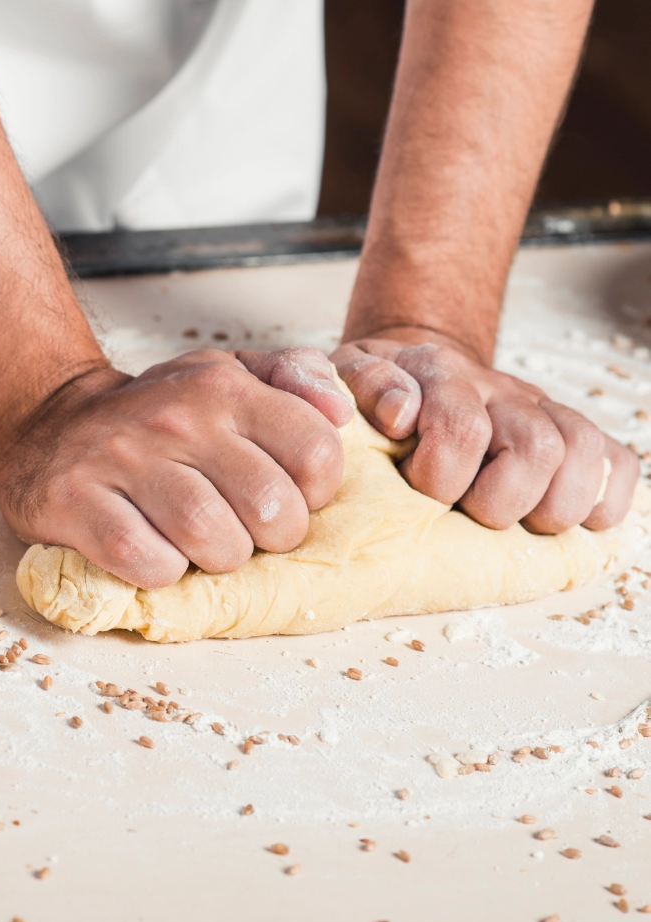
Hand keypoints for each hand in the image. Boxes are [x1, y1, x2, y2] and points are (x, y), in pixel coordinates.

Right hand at [0, 348, 352, 589]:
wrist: (54, 421)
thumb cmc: (160, 413)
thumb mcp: (229, 375)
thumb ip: (295, 378)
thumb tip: (341, 412)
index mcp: (225, 388)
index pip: (316, 451)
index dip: (316, 492)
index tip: (290, 494)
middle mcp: (177, 418)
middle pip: (270, 508)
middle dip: (272, 537)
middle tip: (249, 529)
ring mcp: (124, 460)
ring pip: (213, 540)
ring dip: (220, 557)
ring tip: (205, 543)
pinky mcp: (77, 503)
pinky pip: (149, 563)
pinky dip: (164, 572)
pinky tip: (156, 551)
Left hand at [330, 335, 638, 532]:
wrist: (414, 369)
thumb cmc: (373, 396)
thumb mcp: (339, 379)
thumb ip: (343, 383)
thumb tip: (399, 411)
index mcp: (435, 375)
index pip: (458, 425)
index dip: (441, 470)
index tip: (420, 487)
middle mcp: (495, 389)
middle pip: (533, 446)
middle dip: (499, 499)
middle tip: (469, 510)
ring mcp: (537, 410)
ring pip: (581, 453)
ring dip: (553, 504)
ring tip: (520, 520)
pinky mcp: (569, 434)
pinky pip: (616, 463)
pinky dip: (604, 499)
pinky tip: (575, 515)